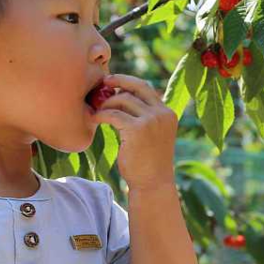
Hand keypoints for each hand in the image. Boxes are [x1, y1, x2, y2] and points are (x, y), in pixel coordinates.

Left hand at [93, 74, 177, 190]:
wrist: (152, 183)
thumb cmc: (148, 161)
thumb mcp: (153, 134)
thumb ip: (145, 116)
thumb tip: (123, 96)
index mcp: (168, 113)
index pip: (146, 87)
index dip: (127, 81)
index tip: (113, 81)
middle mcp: (162, 114)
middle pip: (136, 86)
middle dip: (117, 80)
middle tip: (103, 83)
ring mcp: (151, 121)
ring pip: (122, 99)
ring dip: (107, 103)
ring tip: (98, 111)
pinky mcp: (137, 130)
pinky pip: (113, 114)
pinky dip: (102, 114)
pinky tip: (96, 119)